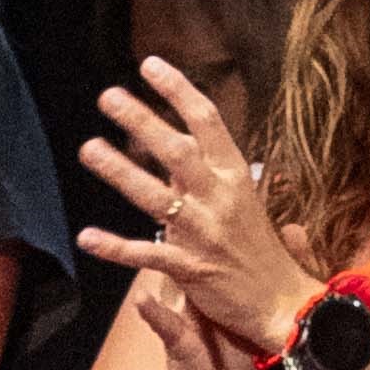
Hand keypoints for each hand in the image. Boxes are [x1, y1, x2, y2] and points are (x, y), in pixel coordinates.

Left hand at [78, 54, 316, 353]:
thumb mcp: (244, 203)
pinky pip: (146, 254)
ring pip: (155, 196)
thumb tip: (183, 150)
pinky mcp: (191, 267)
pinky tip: (86, 237)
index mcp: (235, 176)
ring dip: (119, 171)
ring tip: (88, 148)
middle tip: (108, 97)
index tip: (149, 65)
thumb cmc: (262, 251)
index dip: (177, 89)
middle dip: (141, 120)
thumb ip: (211, 176)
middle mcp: (220, 197)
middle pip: (176, 149)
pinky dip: (115, 246)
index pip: (207, 120)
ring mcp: (204, 233)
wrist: (283, 304)